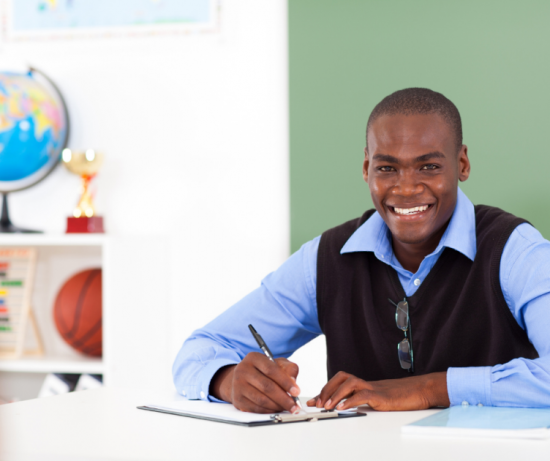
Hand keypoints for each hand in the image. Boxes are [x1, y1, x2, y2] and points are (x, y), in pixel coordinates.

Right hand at [210, 352, 300, 413]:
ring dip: (277, 406)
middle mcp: (243, 370)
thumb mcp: (277, 363)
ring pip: (261, 399)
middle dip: (283, 398)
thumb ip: (288, 368)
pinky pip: (256, 408)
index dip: (285, 382)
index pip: (271, 370)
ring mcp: (238, 386)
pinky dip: (269, 411)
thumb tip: (293, 381)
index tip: (296, 391)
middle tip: (295, 405)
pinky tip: (277, 409)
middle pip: (266, 386)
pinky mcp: (237, 399)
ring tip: (288, 407)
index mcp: (253, 358)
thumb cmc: (263, 370)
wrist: (242, 377)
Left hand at [306, 371, 449, 410]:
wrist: (421, 390)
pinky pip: (363, 394)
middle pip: (341, 378)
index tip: (314, 400)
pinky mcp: (381, 395)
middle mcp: (366, 383)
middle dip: (326, 389)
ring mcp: (374, 387)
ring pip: (349, 383)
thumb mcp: (379, 400)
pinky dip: (351, 400)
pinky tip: (343, 408)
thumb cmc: (402, 396)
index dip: (326, 389)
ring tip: (327, 406)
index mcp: (364, 384)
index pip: (340, 381)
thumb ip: (364, 401)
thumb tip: (349, 408)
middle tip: (317, 403)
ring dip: (335, 394)